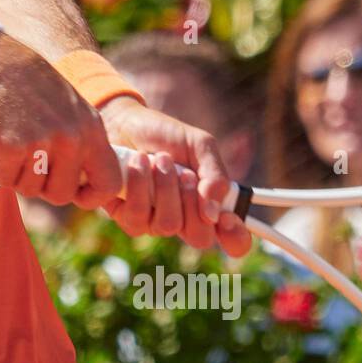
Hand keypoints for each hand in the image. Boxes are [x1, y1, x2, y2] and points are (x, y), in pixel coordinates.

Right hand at [0, 29, 121, 207]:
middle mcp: (70, 138)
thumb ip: (81, 143)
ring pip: (28, 188)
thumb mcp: (71, 109)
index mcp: (91, 129)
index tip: (73, 192)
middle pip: (61, 194)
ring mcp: (40, 142)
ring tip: (7, 146)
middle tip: (26, 162)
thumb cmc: (29, 86)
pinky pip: (2, 179)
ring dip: (14, 174)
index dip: (90, 196)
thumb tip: (85, 185)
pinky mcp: (8, 146)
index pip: (108, 183)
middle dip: (41, 185)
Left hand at [97, 96, 251, 256]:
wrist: (125, 122)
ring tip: (160, 158)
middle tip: (185, 173)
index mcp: (210, 206)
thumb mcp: (200, 146)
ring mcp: (155, 222)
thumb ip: (215, 176)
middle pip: (200, 238)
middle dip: (193, 201)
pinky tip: (138, 162)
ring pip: (168, 226)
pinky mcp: (127, 218)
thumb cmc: (166, 136)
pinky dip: (140, 185)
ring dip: (166, 188)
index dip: (236, 237)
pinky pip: (138, 217)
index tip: (227, 218)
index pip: (234, 241)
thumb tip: (213, 214)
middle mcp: (185, 220)